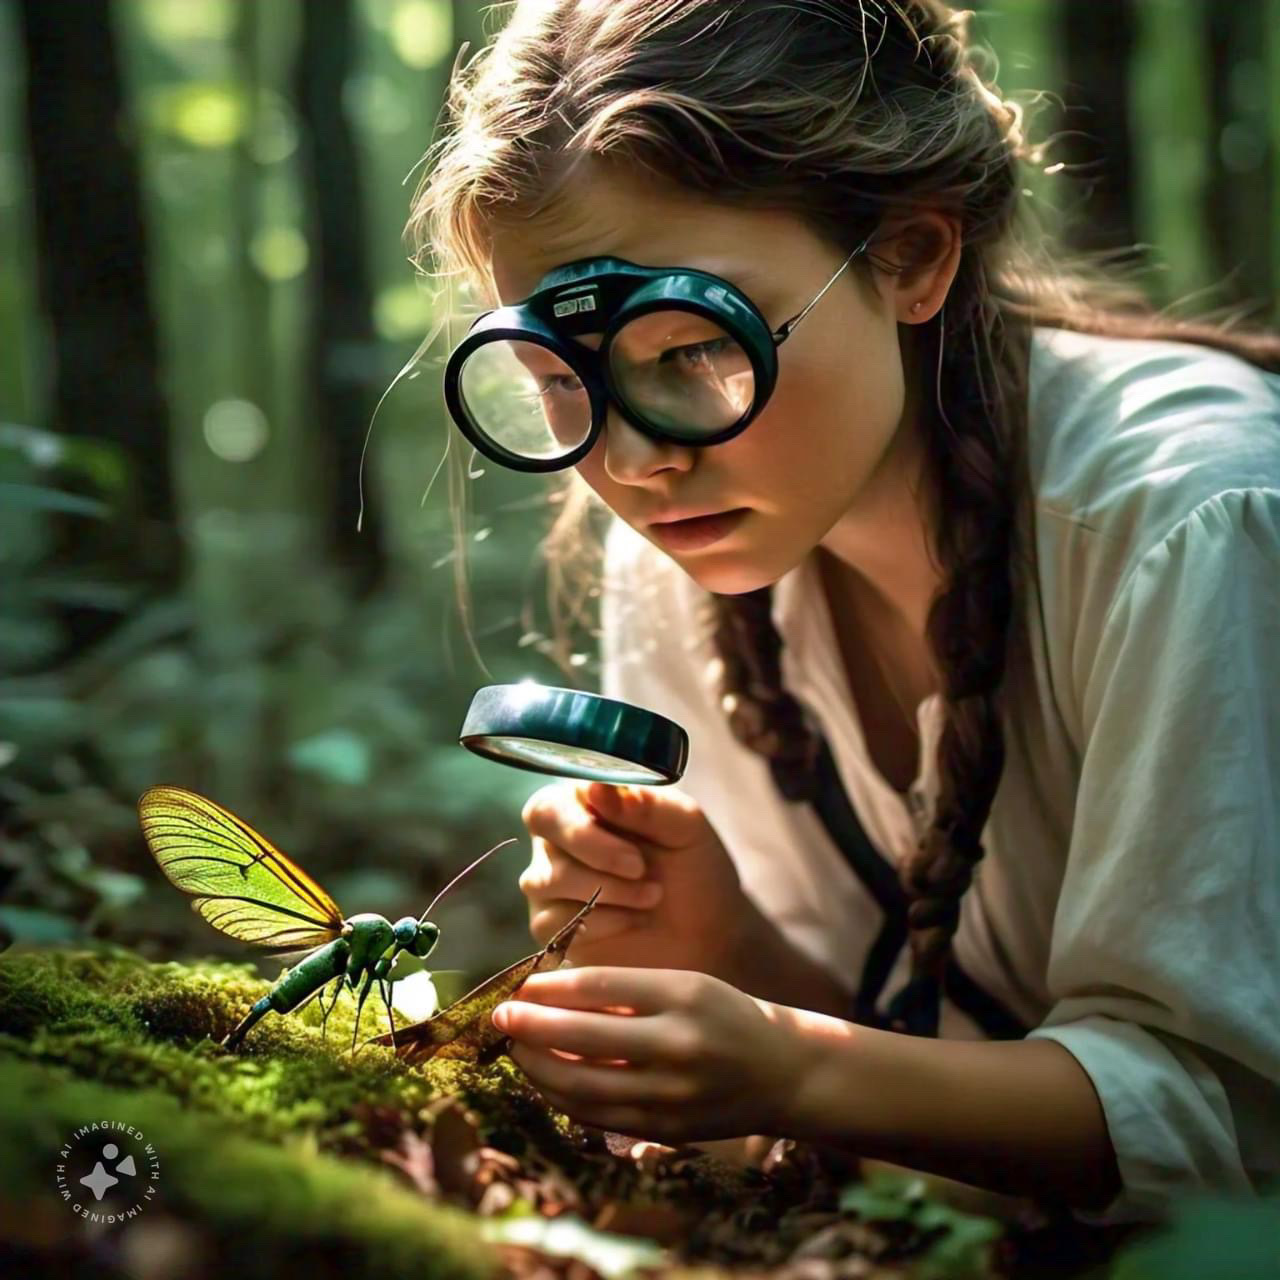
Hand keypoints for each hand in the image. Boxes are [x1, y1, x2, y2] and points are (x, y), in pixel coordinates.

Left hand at [492, 966, 801, 1144]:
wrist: (782, 1072)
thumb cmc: (722, 1016)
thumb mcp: (683, 985)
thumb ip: (624, 993)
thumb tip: (549, 996)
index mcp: (682, 996)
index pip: (599, 988)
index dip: (552, 987)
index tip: (522, 986)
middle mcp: (677, 1044)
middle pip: (583, 1038)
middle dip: (531, 1028)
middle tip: (502, 1017)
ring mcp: (671, 1093)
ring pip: (583, 1085)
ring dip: (538, 1068)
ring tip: (516, 1050)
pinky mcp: (666, 1129)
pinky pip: (600, 1117)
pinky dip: (564, 1099)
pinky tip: (545, 1082)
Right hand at [518, 779, 761, 980]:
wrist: (707, 935)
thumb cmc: (695, 870)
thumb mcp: (687, 827)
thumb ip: (646, 804)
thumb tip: (595, 789)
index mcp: (584, 805)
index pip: (550, 805)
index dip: (581, 824)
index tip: (631, 839)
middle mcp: (557, 840)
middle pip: (544, 837)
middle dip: (599, 854)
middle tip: (642, 869)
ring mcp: (549, 884)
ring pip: (549, 880)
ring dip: (609, 890)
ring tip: (652, 895)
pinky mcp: (551, 927)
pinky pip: (556, 922)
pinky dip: (603, 922)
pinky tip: (633, 920)